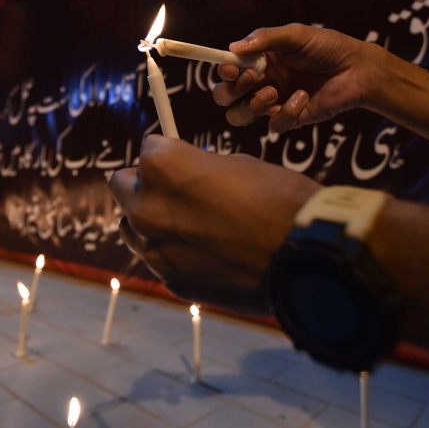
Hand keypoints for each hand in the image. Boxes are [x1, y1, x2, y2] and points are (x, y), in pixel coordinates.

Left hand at [110, 135, 319, 313]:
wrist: (305, 257)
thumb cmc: (279, 200)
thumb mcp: (237, 165)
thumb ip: (198, 168)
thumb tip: (185, 174)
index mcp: (162, 167)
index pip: (147, 147)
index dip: (169, 152)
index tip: (184, 159)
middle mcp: (146, 206)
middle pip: (123, 184)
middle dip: (146, 184)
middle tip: (178, 190)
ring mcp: (155, 249)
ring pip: (131, 225)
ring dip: (151, 219)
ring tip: (190, 224)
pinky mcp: (170, 280)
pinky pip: (159, 258)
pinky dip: (174, 252)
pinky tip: (208, 253)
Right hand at [213, 24, 373, 132]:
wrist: (358, 69)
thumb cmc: (327, 47)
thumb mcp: (296, 35)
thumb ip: (265, 39)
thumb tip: (233, 48)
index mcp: (258, 61)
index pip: (228, 70)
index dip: (224, 71)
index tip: (233, 68)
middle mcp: (260, 82)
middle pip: (225, 97)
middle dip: (232, 91)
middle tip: (253, 79)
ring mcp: (273, 103)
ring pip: (240, 116)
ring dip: (252, 105)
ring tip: (275, 91)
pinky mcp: (290, 119)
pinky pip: (273, 125)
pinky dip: (286, 112)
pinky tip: (303, 97)